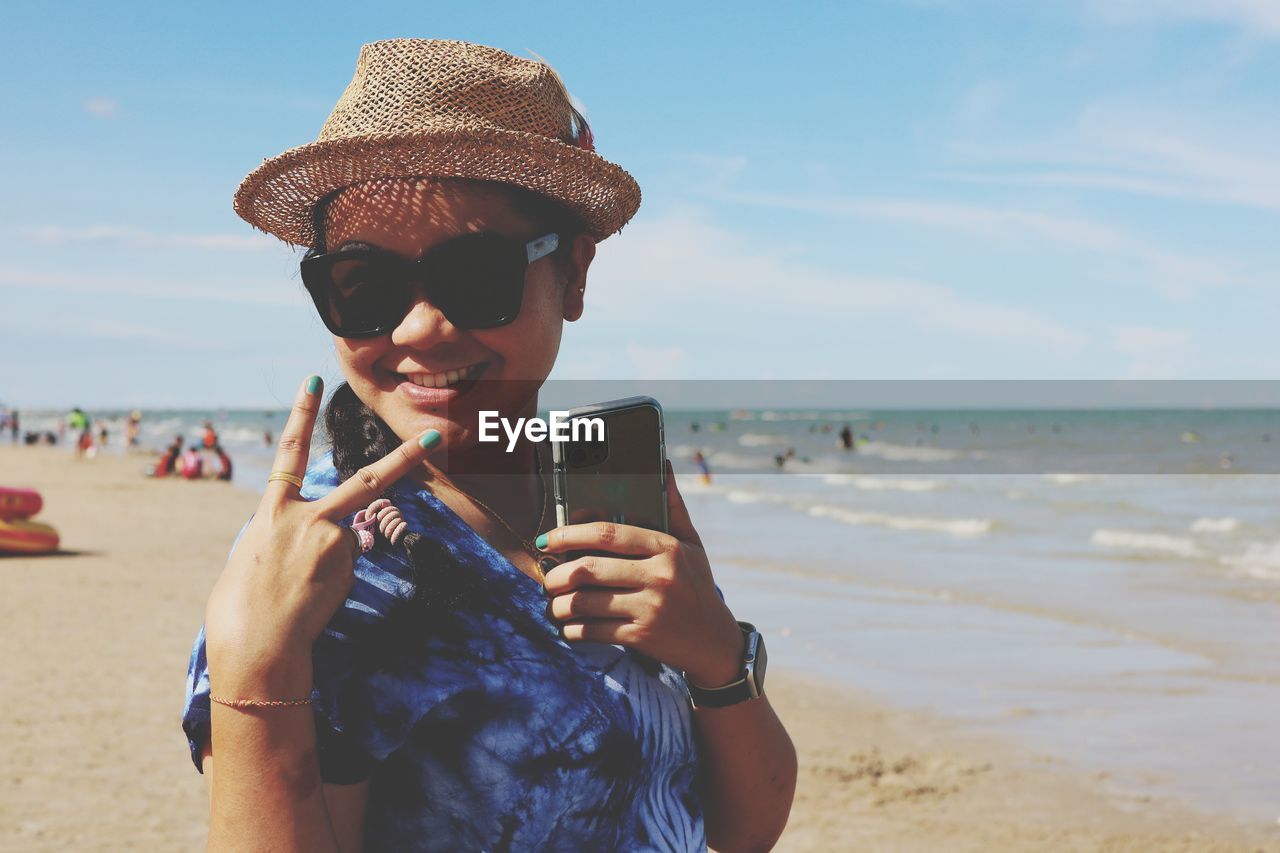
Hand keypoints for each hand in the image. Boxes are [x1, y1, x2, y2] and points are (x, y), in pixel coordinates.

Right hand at [203, 375, 439, 690]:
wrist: (259, 643)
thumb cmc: (241, 609)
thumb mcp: (250, 557)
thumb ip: (280, 534)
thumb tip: (302, 535)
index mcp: (271, 512)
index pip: (289, 452)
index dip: (301, 415)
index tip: (313, 381)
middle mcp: (306, 518)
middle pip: (367, 481)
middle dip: (405, 458)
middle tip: (434, 438)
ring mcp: (333, 541)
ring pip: (347, 538)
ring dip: (331, 558)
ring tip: (301, 586)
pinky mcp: (349, 566)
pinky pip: (347, 564)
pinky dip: (334, 577)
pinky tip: (312, 596)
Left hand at [539, 461, 743, 686]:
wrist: (714, 642)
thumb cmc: (697, 585)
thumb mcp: (691, 545)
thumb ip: (672, 506)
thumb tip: (663, 464)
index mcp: (666, 548)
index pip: (608, 533)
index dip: (570, 534)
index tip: (547, 539)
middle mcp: (659, 576)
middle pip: (589, 569)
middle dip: (556, 575)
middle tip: (545, 578)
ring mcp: (650, 608)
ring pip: (586, 603)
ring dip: (559, 605)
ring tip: (553, 604)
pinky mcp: (643, 637)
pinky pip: (594, 631)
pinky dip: (573, 630)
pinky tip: (568, 627)